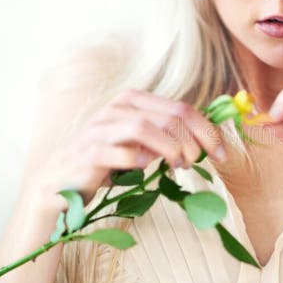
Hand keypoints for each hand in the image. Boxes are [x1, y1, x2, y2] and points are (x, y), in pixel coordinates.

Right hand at [31, 89, 226, 209]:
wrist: (60, 181)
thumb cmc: (106, 161)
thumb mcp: (139, 142)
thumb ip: (165, 134)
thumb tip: (206, 139)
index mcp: (132, 101)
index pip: (181, 108)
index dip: (207, 130)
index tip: (222, 153)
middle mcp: (116, 109)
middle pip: (169, 116)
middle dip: (193, 141)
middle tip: (198, 162)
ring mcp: (100, 129)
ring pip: (144, 128)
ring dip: (170, 148)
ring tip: (178, 165)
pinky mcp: (87, 153)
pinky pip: (116, 151)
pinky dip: (136, 159)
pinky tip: (145, 167)